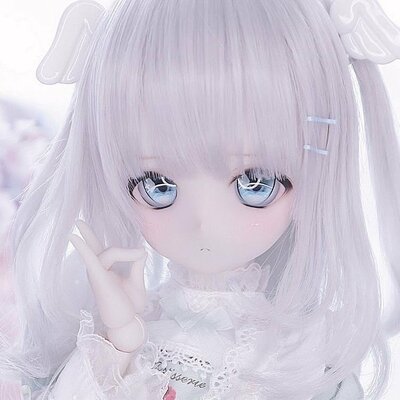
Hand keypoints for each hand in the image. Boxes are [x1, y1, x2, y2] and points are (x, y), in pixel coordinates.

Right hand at [68, 219, 147, 352]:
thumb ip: (136, 264)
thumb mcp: (136, 281)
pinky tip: (74, 237)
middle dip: (87, 234)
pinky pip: (90, 259)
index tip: (142, 253)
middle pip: (94, 247)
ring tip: (139, 255)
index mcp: (107, 270)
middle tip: (79, 221)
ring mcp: (97, 274)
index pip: (106, 250)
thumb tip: (141, 250)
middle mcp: (99, 270)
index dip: (119, 246)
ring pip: (109, 251)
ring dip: (127, 252)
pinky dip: (82, 247)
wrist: (128, 323)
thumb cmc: (130, 305)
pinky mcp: (99, 279)